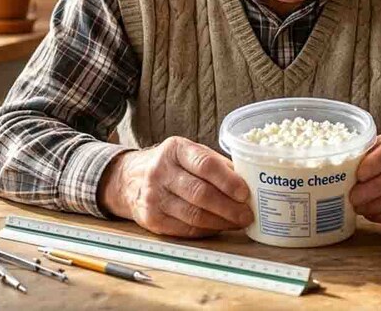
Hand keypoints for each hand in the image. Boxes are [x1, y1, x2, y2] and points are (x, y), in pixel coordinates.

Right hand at [98, 137, 253, 237]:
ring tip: (239, 222)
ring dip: (222, 222)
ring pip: (194, 215)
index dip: (228, 181)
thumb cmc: (173, 165)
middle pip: (200, 193)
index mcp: (175, 150)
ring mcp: (153, 197)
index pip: (205, 165)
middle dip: (229, 207)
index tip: (246, 193)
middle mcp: (160, 172)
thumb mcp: (191, 153)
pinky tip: (220, 227)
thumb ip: (218, 164)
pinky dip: (207, 230)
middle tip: (248, 214)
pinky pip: (185, 229)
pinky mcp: (151, 219)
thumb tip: (250, 181)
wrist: (130, 179)